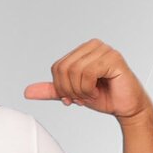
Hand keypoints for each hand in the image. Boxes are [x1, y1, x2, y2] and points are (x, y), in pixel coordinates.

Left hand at [23, 38, 152, 124]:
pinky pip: (88, 73)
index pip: (57, 67)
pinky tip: (98, 91)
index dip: (61, 87)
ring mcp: (105, 50)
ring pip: (74, 71)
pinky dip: (89, 88)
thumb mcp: (72, 93)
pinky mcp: (114, 59)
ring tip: (91, 94)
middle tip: (82, 98)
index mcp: (82, 49)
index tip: (73, 97)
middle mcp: (93, 45)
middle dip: (70, 89)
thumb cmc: (103, 97)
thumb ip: (52, 90)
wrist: (126, 108)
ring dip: (80, 90)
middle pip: (63, 68)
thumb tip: (27, 92)